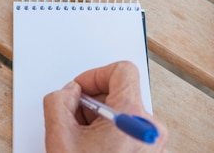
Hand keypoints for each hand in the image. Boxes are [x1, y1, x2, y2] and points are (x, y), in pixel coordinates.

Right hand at [43, 61, 167, 152]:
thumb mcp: (59, 136)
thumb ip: (58, 100)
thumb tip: (70, 93)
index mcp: (133, 116)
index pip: (122, 70)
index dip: (95, 75)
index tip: (80, 90)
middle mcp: (151, 129)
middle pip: (122, 94)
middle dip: (93, 104)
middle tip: (75, 122)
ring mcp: (155, 145)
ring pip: (125, 116)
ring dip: (100, 123)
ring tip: (85, 144)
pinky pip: (132, 133)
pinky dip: (111, 137)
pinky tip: (96, 152)